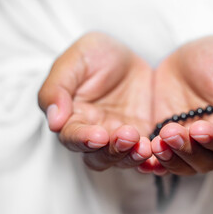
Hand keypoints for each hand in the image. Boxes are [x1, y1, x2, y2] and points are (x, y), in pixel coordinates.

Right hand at [38, 32, 152, 170]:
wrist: (130, 55)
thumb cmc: (97, 54)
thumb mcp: (76, 59)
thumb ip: (58, 87)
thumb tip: (54, 121)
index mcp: (73, 117)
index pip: (72, 137)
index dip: (83, 139)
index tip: (98, 136)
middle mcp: (94, 133)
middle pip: (98, 156)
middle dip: (112, 151)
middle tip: (127, 136)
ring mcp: (119, 137)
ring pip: (122, 159)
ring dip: (132, 156)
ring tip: (144, 146)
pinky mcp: (143, 136)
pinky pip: (146, 153)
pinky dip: (152, 156)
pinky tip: (158, 148)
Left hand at [146, 36, 212, 175]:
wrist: (180, 59)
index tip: (200, 129)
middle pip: (206, 160)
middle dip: (188, 150)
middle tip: (171, 132)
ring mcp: (187, 144)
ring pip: (184, 165)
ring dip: (170, 159)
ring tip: (156, 143)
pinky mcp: (165, 143)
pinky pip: (161, 161)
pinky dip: (153, 163)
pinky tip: (145, 157)